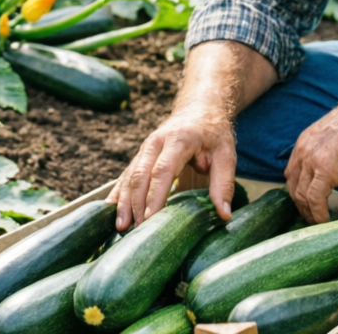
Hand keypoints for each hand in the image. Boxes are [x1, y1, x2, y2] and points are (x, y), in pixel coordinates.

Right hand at [106, 106, 237, 230]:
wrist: (199, 108)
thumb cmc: (214, 133)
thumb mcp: (227, 154)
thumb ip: (224, 183)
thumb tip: (224, 215)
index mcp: (178, 140)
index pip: (163, 171)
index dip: (155, 196)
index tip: (151, 220)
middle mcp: (156, 143)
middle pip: (140, 174)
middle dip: (136, 204)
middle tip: (136, 230)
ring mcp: (145, 148)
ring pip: (129, 176)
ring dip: (124, 201)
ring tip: (121, 227)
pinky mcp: (141, 155)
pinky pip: (125, 175)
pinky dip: (118, 193)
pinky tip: (111, 210)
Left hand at [284, 89, 337, 223]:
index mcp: (304, 142)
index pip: (292, 173)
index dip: (298, 191)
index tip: (307, 204)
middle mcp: (303, 150)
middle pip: (293, 185)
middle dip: (301, 205)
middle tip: (311, 218)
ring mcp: (312, 159)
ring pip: (301, 194)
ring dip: (309, 212)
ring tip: (319, 223)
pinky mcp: (325, 168)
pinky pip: (315, 198)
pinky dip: (318, 213)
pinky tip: (325, 220)